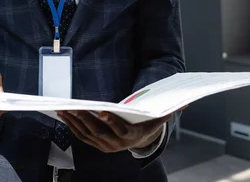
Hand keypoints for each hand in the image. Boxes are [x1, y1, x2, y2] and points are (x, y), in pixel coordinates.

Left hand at [57, 110, 171, 152]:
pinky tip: (65, 116)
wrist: (140, 141)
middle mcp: (116, 144)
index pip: (120, 130)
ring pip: (87, 134)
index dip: (111, 121)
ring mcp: (105, 145)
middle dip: (85, 119)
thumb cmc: (147, 124)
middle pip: (99, 131)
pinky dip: (72, 126)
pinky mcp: (96, 144)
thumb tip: (185, 103)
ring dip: (74, 122)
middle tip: (74, 107)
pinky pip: (82, 136)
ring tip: (64, 109)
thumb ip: (169, 110)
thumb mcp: (159, 118)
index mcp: (130, 136)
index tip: (102, 112)